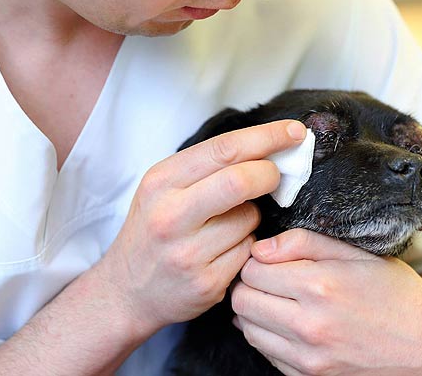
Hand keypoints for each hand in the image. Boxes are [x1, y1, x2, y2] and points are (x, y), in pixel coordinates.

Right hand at [96, 120, 306, 338]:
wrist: (127, 290)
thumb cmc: (154, 229)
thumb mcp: (163, 188)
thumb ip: (207, 168)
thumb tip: (266, 148)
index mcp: (161, 182)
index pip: (223, 149)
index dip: (267, 137)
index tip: (294, 132)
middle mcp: (170, 215)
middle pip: (240, 180)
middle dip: (270, 173)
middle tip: (276, 176)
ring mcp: (188, 253)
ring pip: (250, 218)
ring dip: (253, 216)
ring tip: (229, 224)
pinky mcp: (206, 283)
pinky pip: (249, 251)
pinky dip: (247, 245)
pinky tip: (224, 251)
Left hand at [231, 229, 421, 375]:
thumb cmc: (393, 289)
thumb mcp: (354, 252)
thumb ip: (303, 242)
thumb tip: (260, 248)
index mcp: (319, 286)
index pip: (252, 270)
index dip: (256, 259)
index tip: (269, 258)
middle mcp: (310, 327)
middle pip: (242, 301)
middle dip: (249, 283)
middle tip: (268, 276)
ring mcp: (309, 359)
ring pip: (248, 330)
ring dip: (254, 310)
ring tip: (276, 298)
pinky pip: (266, 354)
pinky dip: (268, 335)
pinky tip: (288, 321)